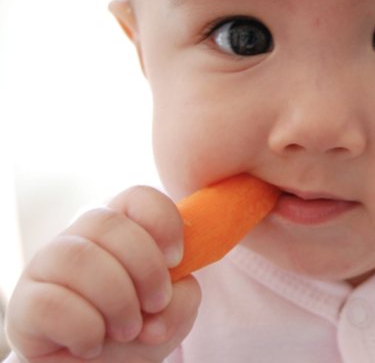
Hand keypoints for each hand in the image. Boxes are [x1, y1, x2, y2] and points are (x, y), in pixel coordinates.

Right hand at [5, 186, 201, 362]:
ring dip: (116, 300)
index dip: (163, 223)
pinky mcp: (24, 305)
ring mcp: (46, 267)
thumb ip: (183, 295)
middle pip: (107, 223)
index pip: (138, 197)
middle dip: (144, 268)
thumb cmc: (139, 328)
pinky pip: (51, 304)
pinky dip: (85, 329)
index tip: (177, 260)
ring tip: (128, 329)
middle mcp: (80, 238)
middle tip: (156, 304)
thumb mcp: (175, 311)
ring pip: (77, 258)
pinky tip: (93, 343)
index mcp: (120, 228)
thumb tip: (160, 306)